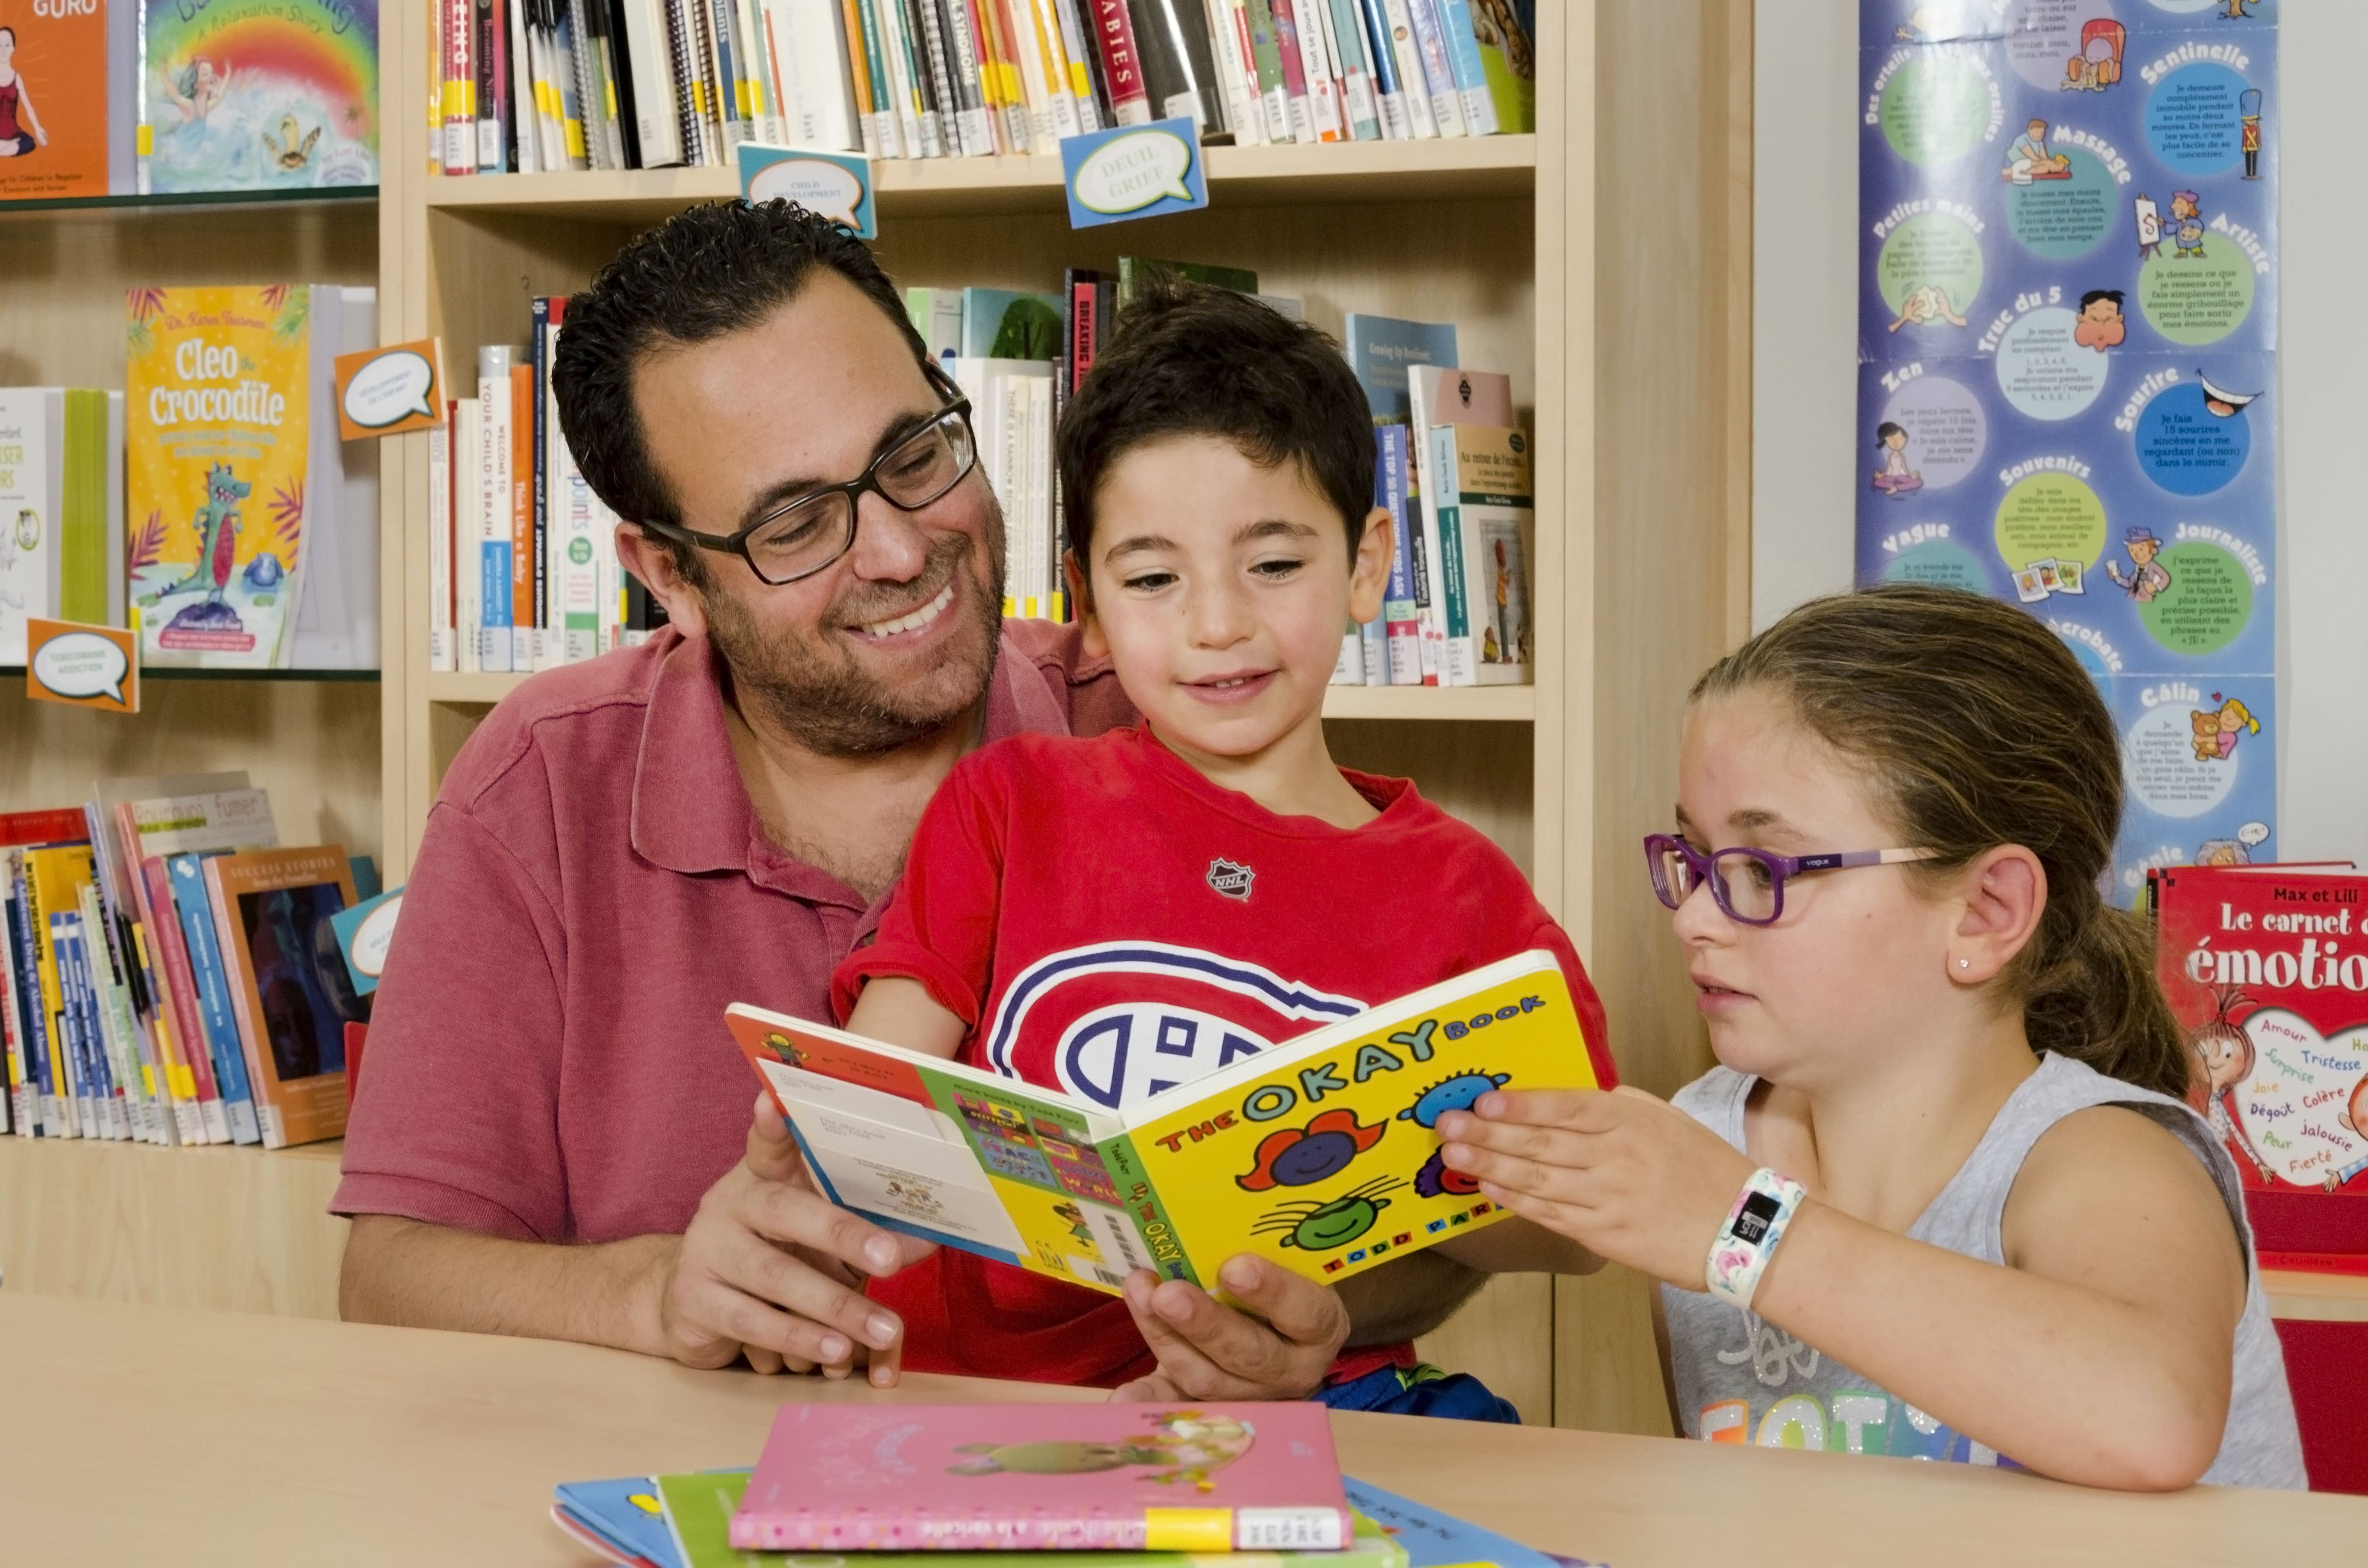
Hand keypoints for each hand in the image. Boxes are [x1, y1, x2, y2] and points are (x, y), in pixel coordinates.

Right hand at [651, 1092, 936, 1380]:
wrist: (694, 1303)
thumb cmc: (777, 1256)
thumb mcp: (821, 1239)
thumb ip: (869, 1235)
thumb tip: (930, 1239)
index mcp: (763, 1175)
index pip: (769, 1142)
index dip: (773, 1124)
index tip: (773, 1099)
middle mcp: (729, 1203)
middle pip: (785, 1212)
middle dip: (842, 1234)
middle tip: (892, 1259)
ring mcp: (705, 1250)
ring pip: (772, 1275)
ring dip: (833, 1307)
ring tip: (881, 1329)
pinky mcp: (693, 1299)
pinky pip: (749, 1321)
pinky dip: (797, 1338)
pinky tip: (833, 1352)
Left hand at [1110, 1256, 1349, 1402]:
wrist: (1282, 1331)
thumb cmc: (1279, 1285)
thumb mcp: (1284, 1267)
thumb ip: (1253, 1257)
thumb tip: (1208, 1220)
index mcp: (1319, 1328)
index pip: (1306, 1313)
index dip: (1272, 1292)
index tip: (1234, 1267)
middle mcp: (1293, 1370)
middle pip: (1250, 1354)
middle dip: (1205, 1323)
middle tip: (1167, 1294)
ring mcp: (1252, 1397)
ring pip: (1209, 1379)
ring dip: (1166, 1337)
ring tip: (1140, 1296)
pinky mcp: (1213, 1412)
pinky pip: (1179, 1408)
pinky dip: (1148, 1401)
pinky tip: (1122, 1399)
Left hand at [1437, 1087, 1758, 1290]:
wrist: (1744, 1230)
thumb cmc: (1704, 1168)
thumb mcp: (1666, 1119)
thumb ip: (1616, 1106)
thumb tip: (1564, 1100)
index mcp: (1631, 1121)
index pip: (1565, 1107)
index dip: (1520, 1105)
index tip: (1482, 1101)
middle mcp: (1616, 1158)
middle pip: (1540, 1144)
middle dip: (1487, 1135)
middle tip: (1445, 1126)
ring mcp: (1609, 1199)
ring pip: (1538, 1181)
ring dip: (1490, 1167)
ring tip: (1454, 1156)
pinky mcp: (1605, 1236)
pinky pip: (1552, 1215)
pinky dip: (1517, 1202)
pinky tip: (1489, 1190)